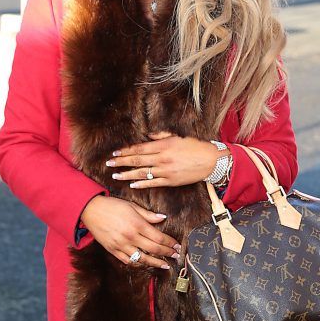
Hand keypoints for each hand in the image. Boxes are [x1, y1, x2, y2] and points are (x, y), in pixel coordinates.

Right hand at [80, 194, 181, 269]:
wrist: (91, 210)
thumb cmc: (112, 206)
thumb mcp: (132, 206)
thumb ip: (148, 215)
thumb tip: (163, 218)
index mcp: (137, 224)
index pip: (159, 237)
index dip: (170, 243)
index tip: (177, 246)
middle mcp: (130, 237)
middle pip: (154, 249)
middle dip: (167, 253)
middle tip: (175, 256)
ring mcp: (121, 245)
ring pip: (142, 258)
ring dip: (155, 262)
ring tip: (164, 265)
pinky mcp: (113, 250)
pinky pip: (128, 261)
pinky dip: (138, 263)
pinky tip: (145, 262)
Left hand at [105, 131, 219, 187]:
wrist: (210, 161)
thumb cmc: (194, 147)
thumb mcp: (177, 137)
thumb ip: (161, 136)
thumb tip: (148, 136)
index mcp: (163, 145)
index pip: (139, 148)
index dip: (125, 151)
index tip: (115, 153)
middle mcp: (162, 158)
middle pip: (137, 160)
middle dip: (121, 162)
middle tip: (109, 164)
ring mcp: (165, 171)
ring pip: (141, 173)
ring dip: (127, 174)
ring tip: (116, 175)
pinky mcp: (170, 181)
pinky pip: (152, 183)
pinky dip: (141, 184)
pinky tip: (132, 184)